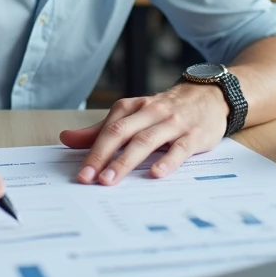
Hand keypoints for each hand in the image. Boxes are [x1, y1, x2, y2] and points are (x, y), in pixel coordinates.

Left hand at [59, 84, 227, 184]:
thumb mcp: (132, 115)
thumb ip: (100, 130)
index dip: (92, 152)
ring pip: (146, 141)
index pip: (108, 131)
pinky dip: (168, 160)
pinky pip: (180, 148)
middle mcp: (150, 113)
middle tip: (89, 179)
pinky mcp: (194, 135)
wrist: (208, 96)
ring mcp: (172, 123)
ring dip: (126, 161)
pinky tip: (157, 174)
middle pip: (122, 133)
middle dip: (102, 156)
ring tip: (111, 179)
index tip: (81, 175)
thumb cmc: (165, 112)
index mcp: (131, 108)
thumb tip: (67, 139)